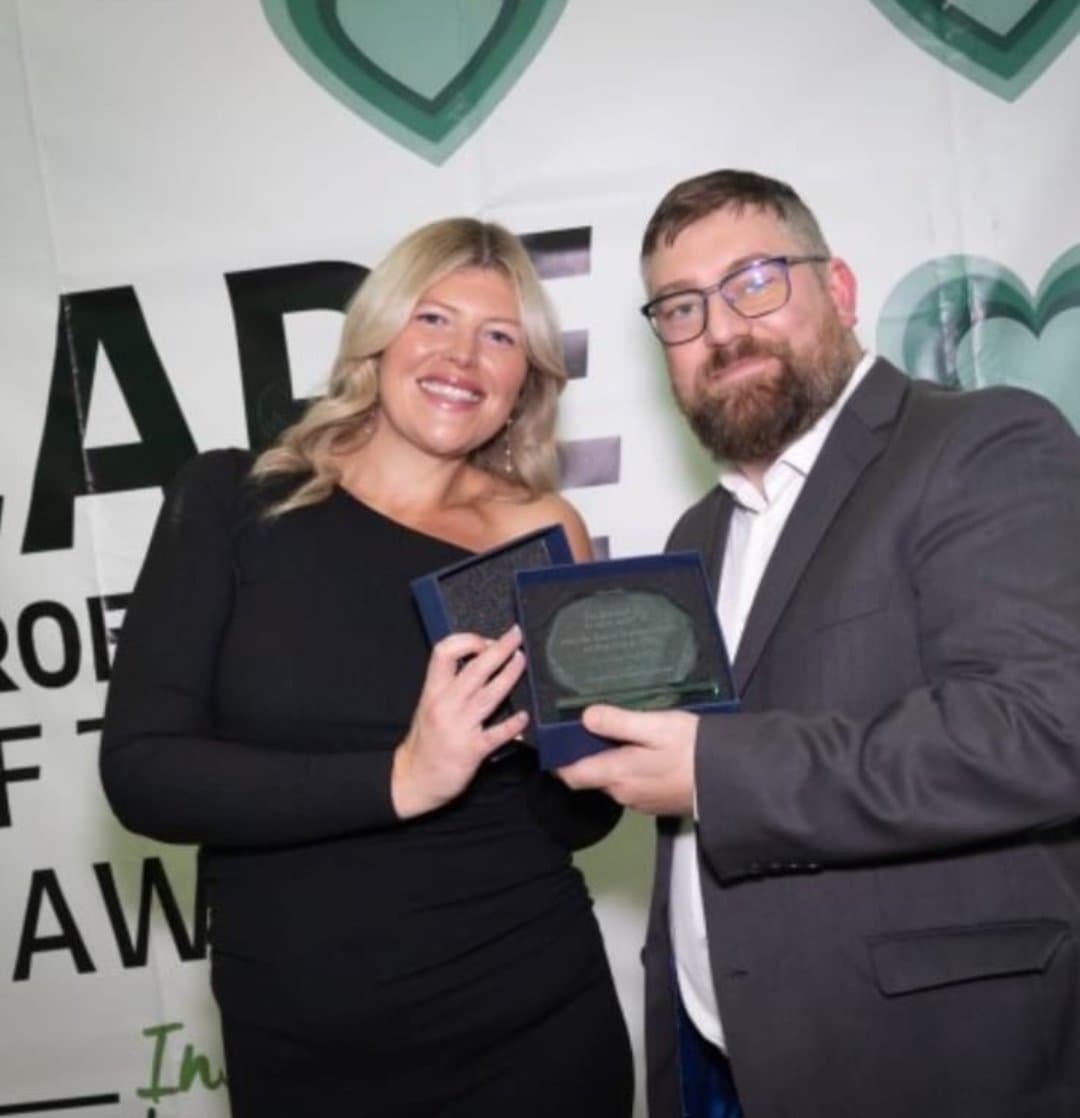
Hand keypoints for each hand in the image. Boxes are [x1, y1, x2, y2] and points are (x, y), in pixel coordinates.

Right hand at [392, 626, 527, 818]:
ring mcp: (459, 727)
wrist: (414, 779)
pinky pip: (496, 734)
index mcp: (433, 691)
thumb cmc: (425, 740)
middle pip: (475, 668)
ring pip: (489, 694)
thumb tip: (476, 660)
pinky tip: (524, 716)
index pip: (444, 653)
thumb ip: (447, 685)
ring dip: (509, 675)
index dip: (467, 641)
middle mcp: (445, 705)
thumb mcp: (427, 705)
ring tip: (522, 661)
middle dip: (499, 648)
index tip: (485, 641)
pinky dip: (512, 724)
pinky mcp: (472, 750)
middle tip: (516, 636)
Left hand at [556, 705, 697, 815]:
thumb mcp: (655, 726)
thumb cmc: (693, 750)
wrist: (730, 780)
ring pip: (613, 780)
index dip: (559, 760)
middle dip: (587, 754)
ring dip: (611, 761)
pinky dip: (630, 769)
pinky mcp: (656, 802)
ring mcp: (640, 802)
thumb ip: (619, 722)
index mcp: (617, 774)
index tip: (555, 741)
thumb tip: (586, 717)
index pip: (571, 775)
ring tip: (619, 734)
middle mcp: (623, 793)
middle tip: (590, 726)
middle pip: (592, 775)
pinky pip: (632, 785)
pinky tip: (644, 751)